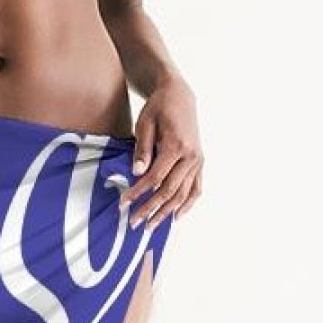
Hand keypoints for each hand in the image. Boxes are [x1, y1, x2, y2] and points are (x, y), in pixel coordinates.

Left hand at [118, 77, 204, 229]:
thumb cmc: (158, 108)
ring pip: (183, 194)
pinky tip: (176, 217)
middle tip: (133, 223)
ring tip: (151, 227)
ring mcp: (198, 161)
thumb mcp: (144, 124)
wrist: (179, 95)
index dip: (138, 193)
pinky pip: (196, 188)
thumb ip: (142, 150)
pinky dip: (187, 204)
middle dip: (150, 209)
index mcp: (177, 146)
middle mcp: (191, 156)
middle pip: (169, 191)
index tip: (123, 204)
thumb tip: (136, 174)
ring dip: (167, 213)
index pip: (154, 178)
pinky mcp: (200, 162)